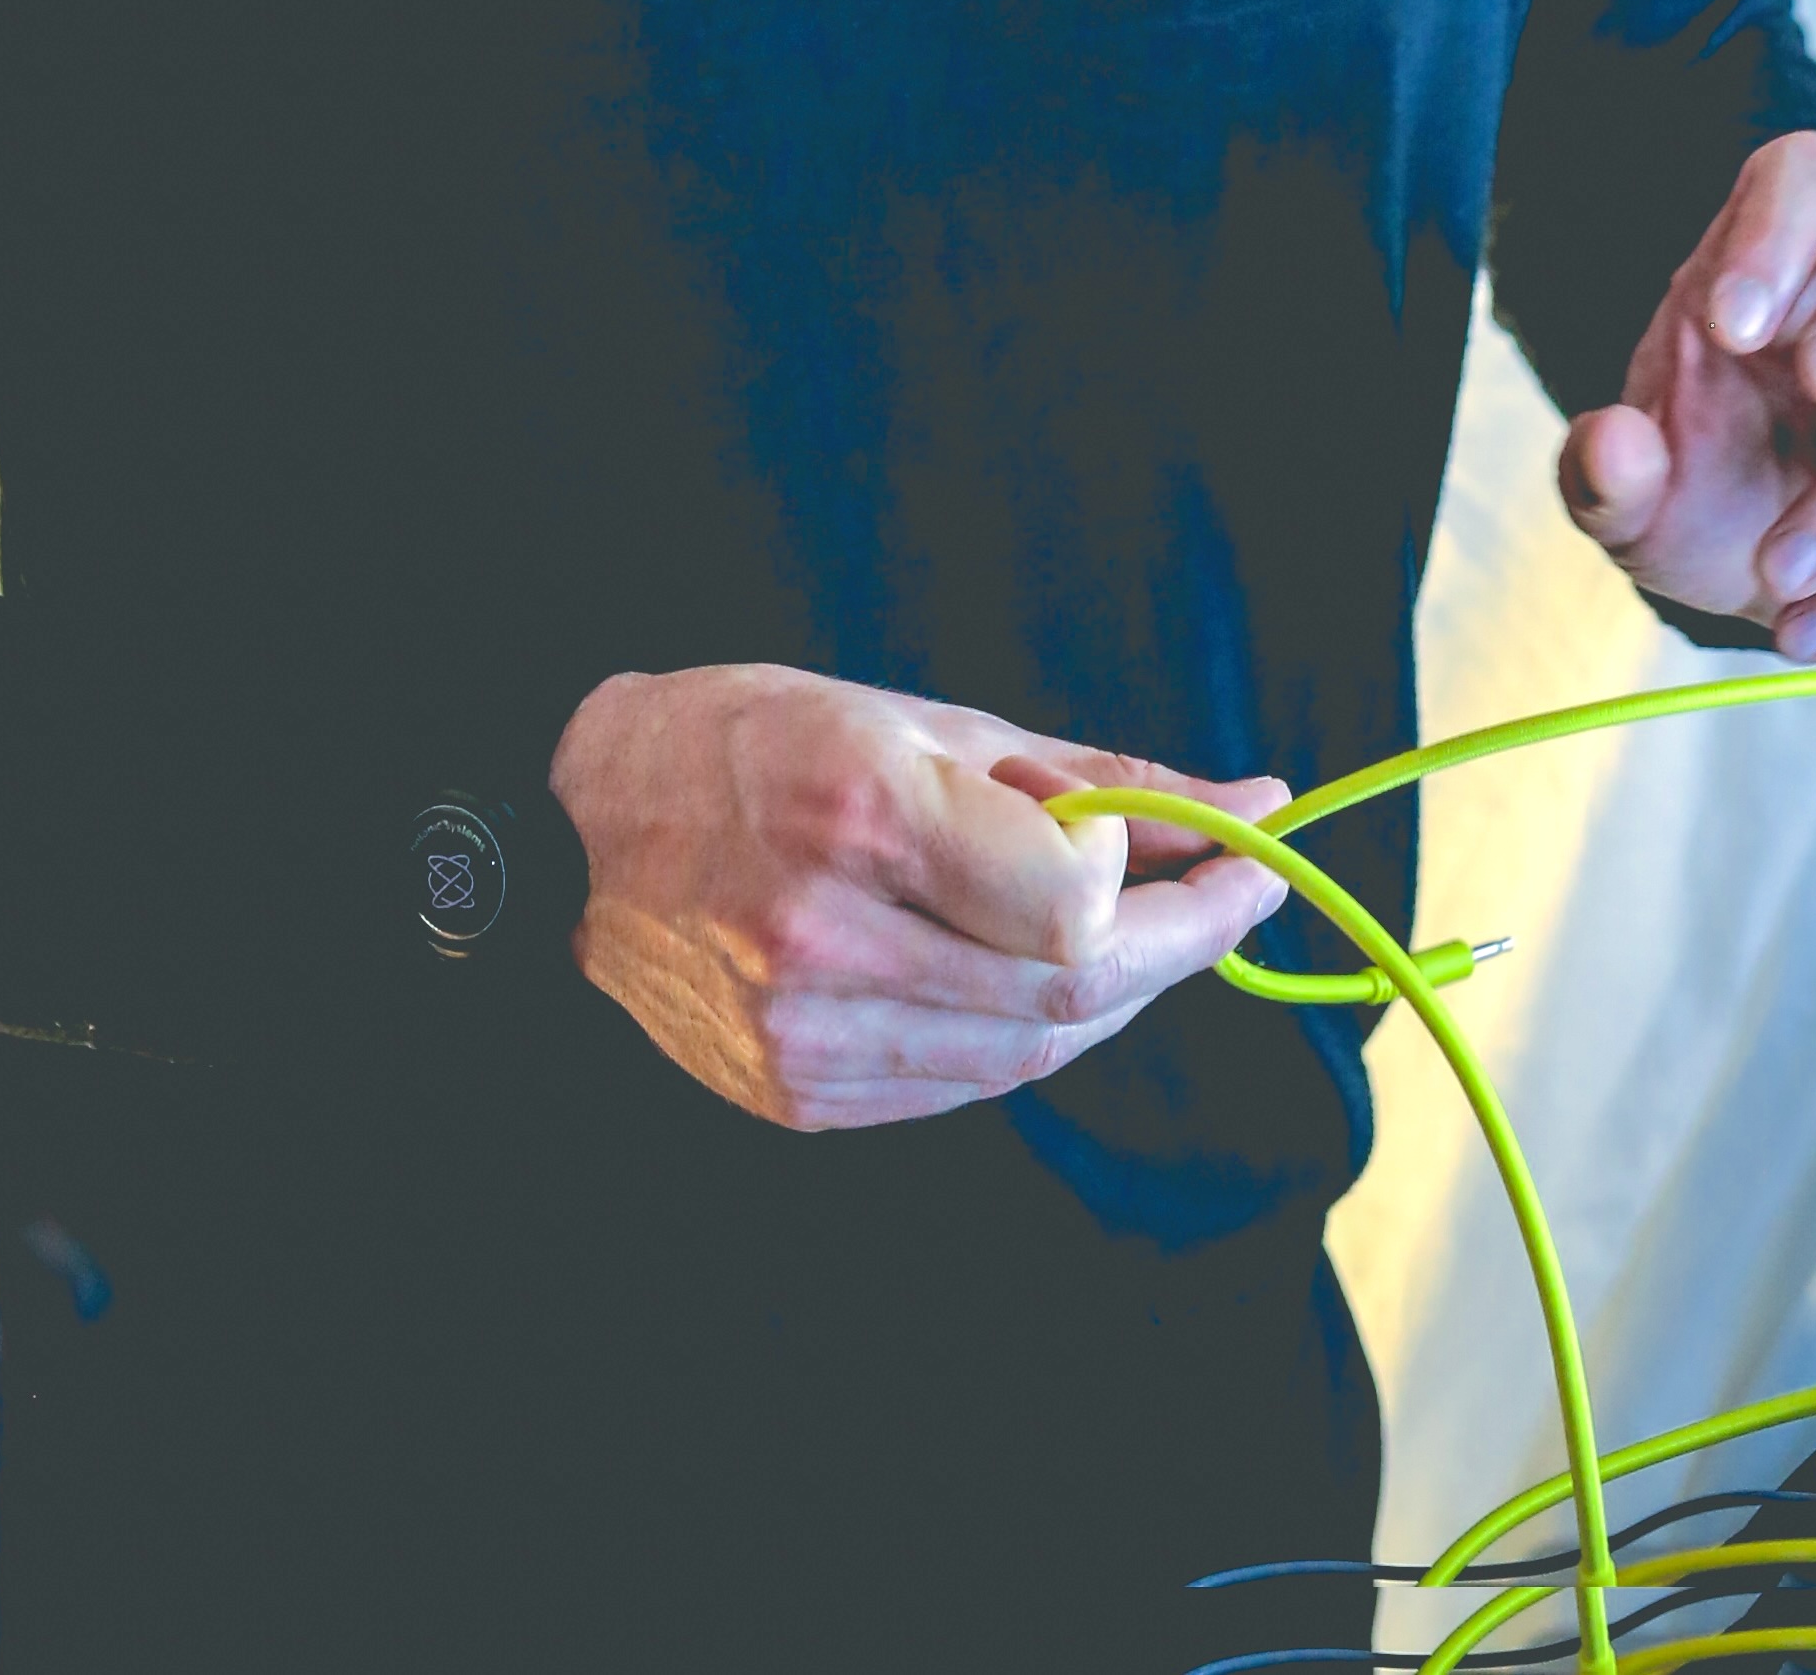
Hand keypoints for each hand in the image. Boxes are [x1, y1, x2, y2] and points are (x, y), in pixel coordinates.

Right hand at [546, 662, 1287, 1131]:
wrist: (571, 835)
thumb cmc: (751, 740)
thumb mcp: (920, 717)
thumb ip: (1087, 777)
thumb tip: (1244, 803)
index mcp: (862, 818)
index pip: (1073, 911)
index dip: (1171, 893)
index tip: (1228, 846)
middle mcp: (829, 943)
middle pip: (1066, 998)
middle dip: (1176, 950)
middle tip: (1233, 893)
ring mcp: (805, 1039)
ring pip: (1025, 1055)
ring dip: (1108, 994)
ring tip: (1138, 924)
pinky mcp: (794, 1099)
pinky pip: (959, 1084)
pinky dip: (1023, 1032)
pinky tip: (1030, 971)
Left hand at [1556, 133, 1815, 655]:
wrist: (1737, 563)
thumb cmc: (1681, 481)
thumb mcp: (1621, 488)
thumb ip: (1602, 469)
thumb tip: (1612, 445)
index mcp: (1771, 256)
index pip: (1803, 176)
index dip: (1780, 227)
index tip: (1727, 325)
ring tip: (1775, 571)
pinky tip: (1808, 628)